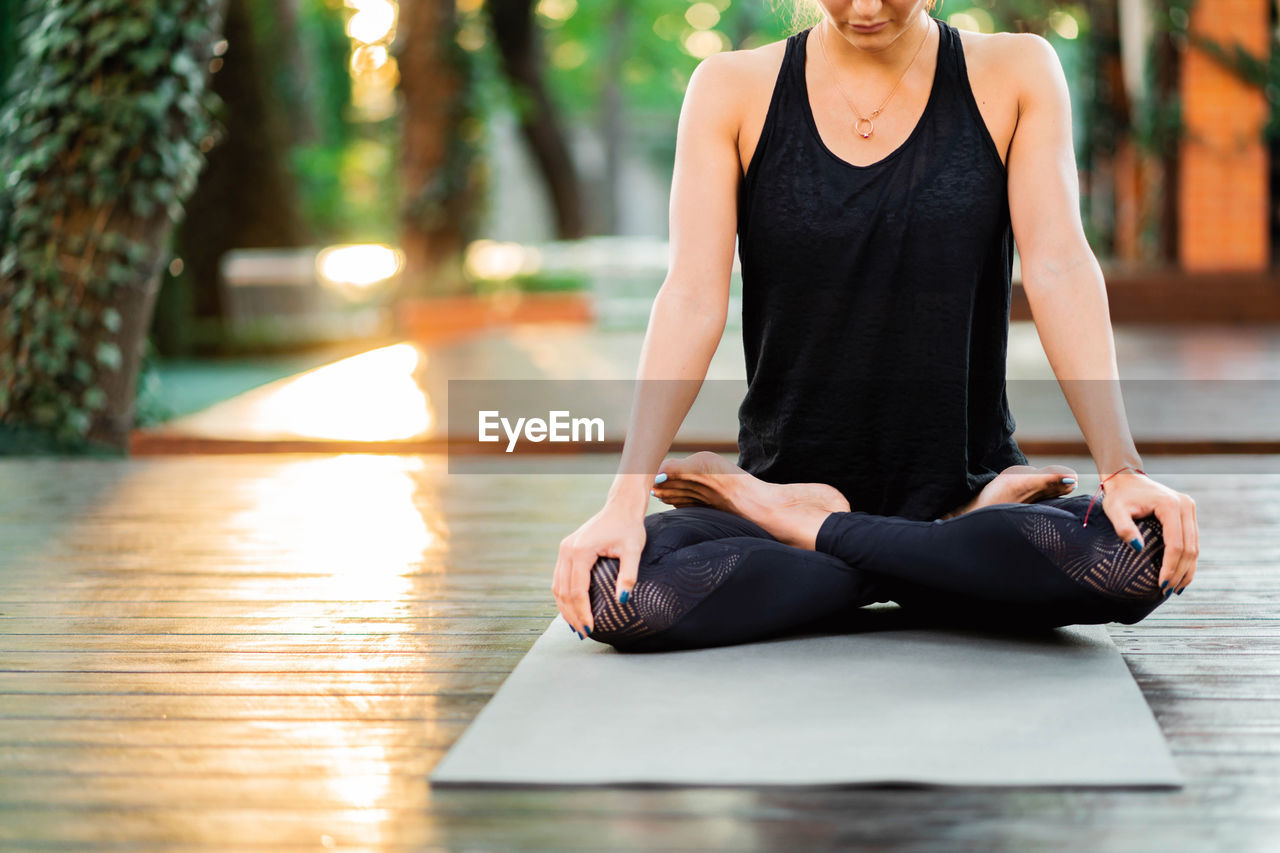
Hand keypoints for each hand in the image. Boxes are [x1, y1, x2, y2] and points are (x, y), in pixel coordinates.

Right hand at [552, 501, 646, 637]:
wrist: (621, 507)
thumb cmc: (629, 528)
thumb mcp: (634, 550)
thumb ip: (629, 575)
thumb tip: (623, 601)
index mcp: (580, 551)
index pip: (578, 590)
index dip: (583, 612)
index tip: (591, 629)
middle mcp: (567, 550)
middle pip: (564, 591)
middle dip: (572, 615)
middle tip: (584, 634)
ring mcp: (564, 550)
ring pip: (557, 586)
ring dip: (565, 608)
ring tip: (576, 627)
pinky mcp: (566, 550)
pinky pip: (560, 578)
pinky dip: (564, 596)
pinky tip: (572, 609)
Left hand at [1100, 470, 1197, 595]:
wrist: (1127, 478)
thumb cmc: (1118, 496)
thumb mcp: (1114, 510)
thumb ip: (1123, 528)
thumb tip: (1138, 548)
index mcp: (1171, 505)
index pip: (1176, 543)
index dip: (1170, 566)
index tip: (1161, 584)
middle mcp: (1186, 506)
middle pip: (1190, 547)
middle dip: (1179, 572)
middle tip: (1167, 592)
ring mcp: (1189, 510)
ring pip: (1195, 546)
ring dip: (1187, 569)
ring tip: (1175, 589)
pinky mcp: (1188, 514)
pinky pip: (1192, 541)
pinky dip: (1187, 560)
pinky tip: (1180, 575)